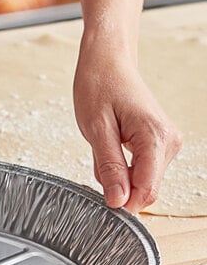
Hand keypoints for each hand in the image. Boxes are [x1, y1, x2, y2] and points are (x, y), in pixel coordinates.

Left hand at [73, 38, 181, 212]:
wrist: (108, 62)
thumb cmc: (99, 87)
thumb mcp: (96, 130)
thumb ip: (109, 167)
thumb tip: (118, 201)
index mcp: (155, 138)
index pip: (146, 190)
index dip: (122, 203)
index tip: (100, 199)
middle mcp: (169, 142)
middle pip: (146, 189)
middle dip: (118, 187)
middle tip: (96, 162)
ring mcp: (167, 143)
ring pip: (142, 182)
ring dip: (117, 176)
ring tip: (102, 148)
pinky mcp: (159, 144)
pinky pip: (140, 171)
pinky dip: (121, 167)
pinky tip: (110, 148)